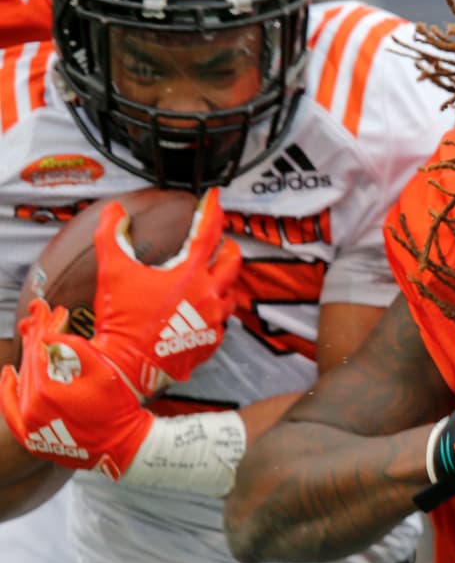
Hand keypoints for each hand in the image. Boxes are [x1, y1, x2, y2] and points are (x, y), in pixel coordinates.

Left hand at [1, 300, 154, 477]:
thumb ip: (73, 348)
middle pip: (28, 365)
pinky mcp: (30, 437)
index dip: (45, 327)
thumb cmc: (118, 406)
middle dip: (35, 339)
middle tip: (40, 317)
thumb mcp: (103, 371)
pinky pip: (10, 410)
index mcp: (46, 391)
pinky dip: (8, 391)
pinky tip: (9, 375)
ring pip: (19, 383)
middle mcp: (30, 409)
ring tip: (33, 339)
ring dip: (26, 360)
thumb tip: (46, 335)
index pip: (38, 350)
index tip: (51, 311)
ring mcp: (28, 425)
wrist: (124, 446)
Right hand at [91, 188, 240, 397]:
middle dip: (228, 250)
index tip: (215, 198)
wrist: (127, 365)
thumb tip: (115, 211)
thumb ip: (113, 235)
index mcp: (191, 274)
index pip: (208, 233)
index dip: (212, 211)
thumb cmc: (122, 318)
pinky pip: (220, 324)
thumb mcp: (112, 271)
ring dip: (223, 285)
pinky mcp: (210, 343)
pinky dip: (213, 314)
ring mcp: (213, 321)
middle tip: (221, 246)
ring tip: (211, 281)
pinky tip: (200, 313)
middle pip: (233, 264)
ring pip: (230, 296)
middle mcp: (210, 296)